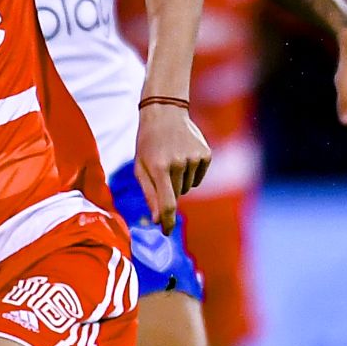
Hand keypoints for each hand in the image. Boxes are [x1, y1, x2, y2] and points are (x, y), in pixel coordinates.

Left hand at [133, 104, 209, 233]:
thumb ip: (149, 194)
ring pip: (188, 187)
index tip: (166, 232)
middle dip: (169, 190)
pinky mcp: (206, 154)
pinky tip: (183, 157)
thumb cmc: (148, 143)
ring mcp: (194, 158)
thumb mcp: (140, 167)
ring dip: (180, 181)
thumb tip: (157, 220)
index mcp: (159, 168)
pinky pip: (199, 178)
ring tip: (172, 160)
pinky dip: (191, 173)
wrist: (165, 113)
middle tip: (161, 171)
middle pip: (177, 195)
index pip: (167, 204)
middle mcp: (179, 164)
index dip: (168, 222)